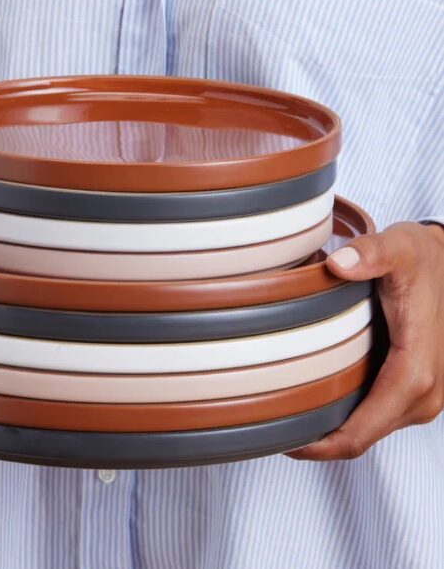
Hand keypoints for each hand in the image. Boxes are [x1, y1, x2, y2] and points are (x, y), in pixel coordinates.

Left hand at [286, 221, 443, 460]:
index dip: (319, 446)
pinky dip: (346, 415)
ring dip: (330, 428)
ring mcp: (421, 396)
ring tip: (286, 411)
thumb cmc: (425, 259)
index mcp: (416, 373)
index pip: (360, 433)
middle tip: (270, 424)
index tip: (282, 440)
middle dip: (318, 441)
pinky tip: (316, 397)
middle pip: (360, 439)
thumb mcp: (399, 249)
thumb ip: (371, 255)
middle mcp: (424, 395)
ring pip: (367, 430)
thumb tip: (339, 265)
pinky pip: (375, 415)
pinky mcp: (414, 389)